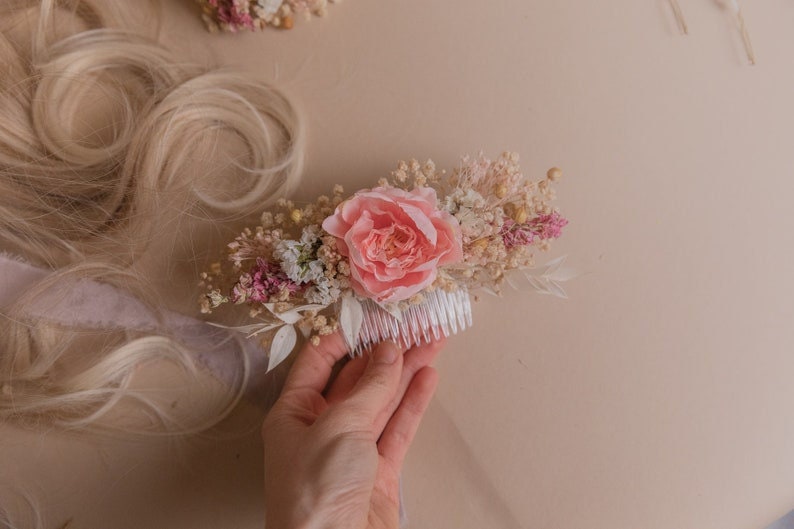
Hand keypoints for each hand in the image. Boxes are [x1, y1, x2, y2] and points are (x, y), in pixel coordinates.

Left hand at [262, 333, 441, 528]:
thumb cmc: (313, 494)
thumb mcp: (338, 426)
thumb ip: (369, 387)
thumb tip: (388, 352)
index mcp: (293, 414)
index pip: (318, 363)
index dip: (345, 337)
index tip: (372, 316)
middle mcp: (320, 429)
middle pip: (356, 380)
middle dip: (386, 353)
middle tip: (412, 327)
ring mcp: (351, 450)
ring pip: (382, 401)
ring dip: (406, 372)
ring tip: (431, 343)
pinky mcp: (378, 470)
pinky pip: (397, 427)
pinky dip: (413, 402)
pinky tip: (426, 379)